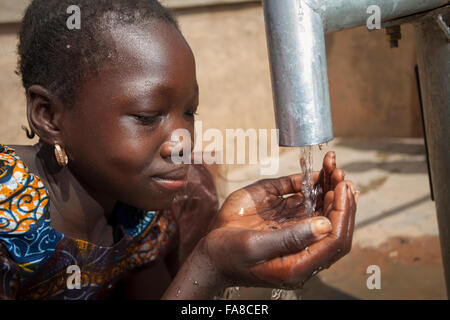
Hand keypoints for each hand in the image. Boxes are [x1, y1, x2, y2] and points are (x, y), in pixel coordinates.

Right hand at [199, 151, 357, 288]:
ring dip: (331, 187)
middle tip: (341, 174)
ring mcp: (294, 228)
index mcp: (300, 263)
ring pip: (323, 208)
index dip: (342, 212)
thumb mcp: (255, 247)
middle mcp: (302, 245)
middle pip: (334, 222)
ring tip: (334, 166)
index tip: (343, 188)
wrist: (210, 252)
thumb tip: (325, 225)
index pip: (334, 239)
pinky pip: (304, 197)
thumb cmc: (229, 255)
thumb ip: (290, 238)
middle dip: (341, 197)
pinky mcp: (282, 213)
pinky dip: (313, 183)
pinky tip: (319, 172)